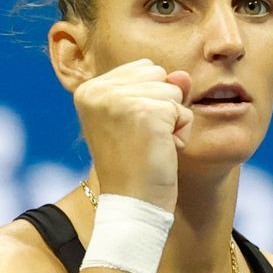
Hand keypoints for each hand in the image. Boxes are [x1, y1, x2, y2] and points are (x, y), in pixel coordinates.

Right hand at [72, 59, 192, 211]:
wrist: (132, 204)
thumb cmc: (134, 166)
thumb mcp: (140, 121)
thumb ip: (159, 89)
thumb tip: (182, 75)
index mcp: (89, 89)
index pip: (142, 68)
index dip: (149, 100)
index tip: (131, 132)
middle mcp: (99, 90)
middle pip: (157, 73)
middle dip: (161, 106)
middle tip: (142, 139)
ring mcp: (121, 99)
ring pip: (173, 90)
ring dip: (172, 121)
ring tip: (150, 145)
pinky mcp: (147, 111)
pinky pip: (183, 111)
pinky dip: (181, 134)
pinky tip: (162, 151)